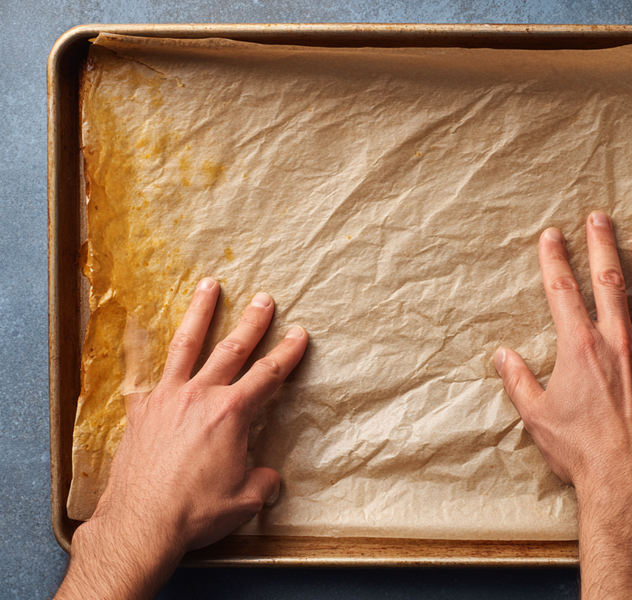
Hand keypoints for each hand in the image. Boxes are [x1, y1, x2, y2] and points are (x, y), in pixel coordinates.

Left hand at [56, 279, 307, 599]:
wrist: (141, 524)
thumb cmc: (196, 512)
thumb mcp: (245, 499)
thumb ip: (262, 481)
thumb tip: (268, 477)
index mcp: (232, 413)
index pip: (268, 374)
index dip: (287, 352)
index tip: (299, 333)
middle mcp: (201, 395)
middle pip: (233, 349)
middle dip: (253, 322)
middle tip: (264, 299)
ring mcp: (167, 397)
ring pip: (187, 344)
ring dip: (200, 313)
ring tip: (209, 286)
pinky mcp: (140, 410)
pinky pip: (139, 371)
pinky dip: (138, 349)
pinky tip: (136, 329)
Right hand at [495, 212, 631, 598]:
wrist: (625, 479)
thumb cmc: (578, 449)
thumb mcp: (535, 416)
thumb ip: (517, 380)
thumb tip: (501, 356)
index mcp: (578, 348)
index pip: (562, 292)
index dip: (554, 260)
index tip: (551, 236)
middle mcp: (615, 342)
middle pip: (609, 283)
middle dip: (602, 247)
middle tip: (600, 218)